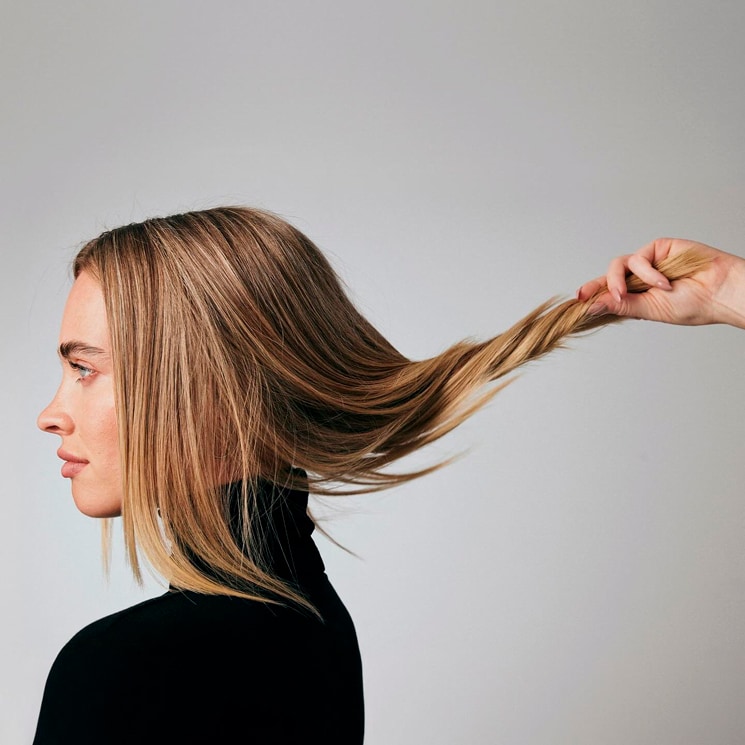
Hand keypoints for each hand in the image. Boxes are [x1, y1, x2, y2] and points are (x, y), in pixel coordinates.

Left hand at [576, 238, 744, 328]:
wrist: (721, 293)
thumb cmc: (693, 305)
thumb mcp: (650, 310)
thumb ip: (622, 305)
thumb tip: (592, 306)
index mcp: (637, 296)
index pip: (608, 293)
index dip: (591, 294)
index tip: (575, 300)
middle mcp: (639, 278)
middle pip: (608, 276)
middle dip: (595, 286)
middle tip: (584, 296)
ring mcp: (648, 262)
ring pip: (618, 265)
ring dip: (617, 281)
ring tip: (624, 293)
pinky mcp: (658, 248)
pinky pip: (639, 259)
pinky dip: (648, 274)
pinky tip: (664, 284)